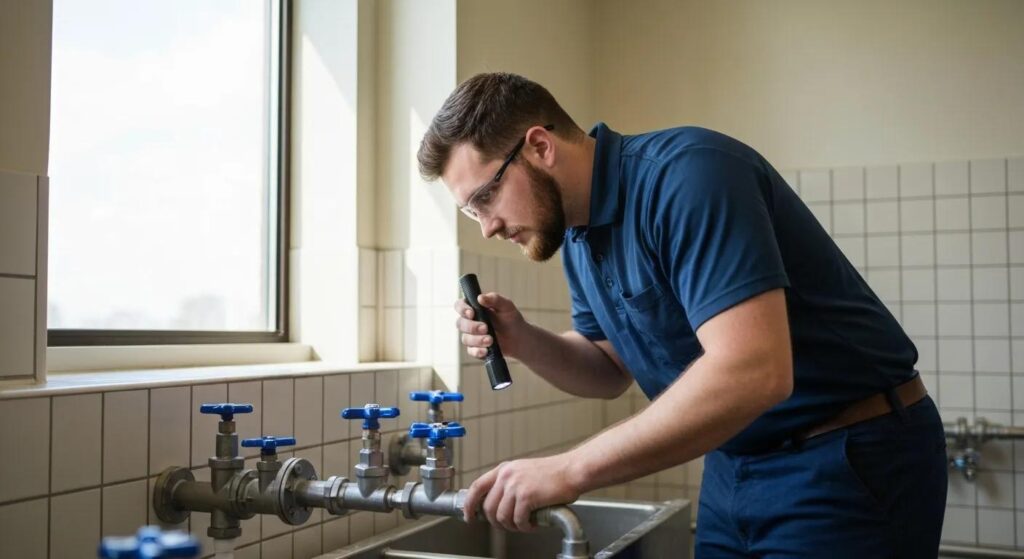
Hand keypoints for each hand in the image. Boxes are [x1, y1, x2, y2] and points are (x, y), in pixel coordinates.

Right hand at [454, 292, 526, 359]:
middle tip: (485, 328)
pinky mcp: (476, 348)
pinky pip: (471, 351)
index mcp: (474, 308)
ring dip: (477, 340)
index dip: (462, 309)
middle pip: (460, 323)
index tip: (472, 313)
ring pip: (465, 338)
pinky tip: (486, 351)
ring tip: (491, 340)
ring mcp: (472, 336)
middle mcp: (470, 321)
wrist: (519, 338)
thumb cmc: (511, 319)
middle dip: (472, 327)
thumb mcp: (506, 306)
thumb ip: (495, 299)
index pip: (460, 306)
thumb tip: (480, 297)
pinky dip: (478, 351)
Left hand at [462, 454, 582, 531]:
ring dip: (513, 526)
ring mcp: (516, 485)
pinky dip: (525, 527)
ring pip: (502, 517)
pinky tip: (533, 524)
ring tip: (525, 524)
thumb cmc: (554, 473)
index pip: (477, 487)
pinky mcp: (527, 496)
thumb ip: (510, 484)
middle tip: (509, 525)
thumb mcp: (524, 472)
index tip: (469, 516)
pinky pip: (518, 520)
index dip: (469, 504)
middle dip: (497, 522)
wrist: (573, 470)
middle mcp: (507, 475)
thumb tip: (499, 505)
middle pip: (488, 507)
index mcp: (505, 469)